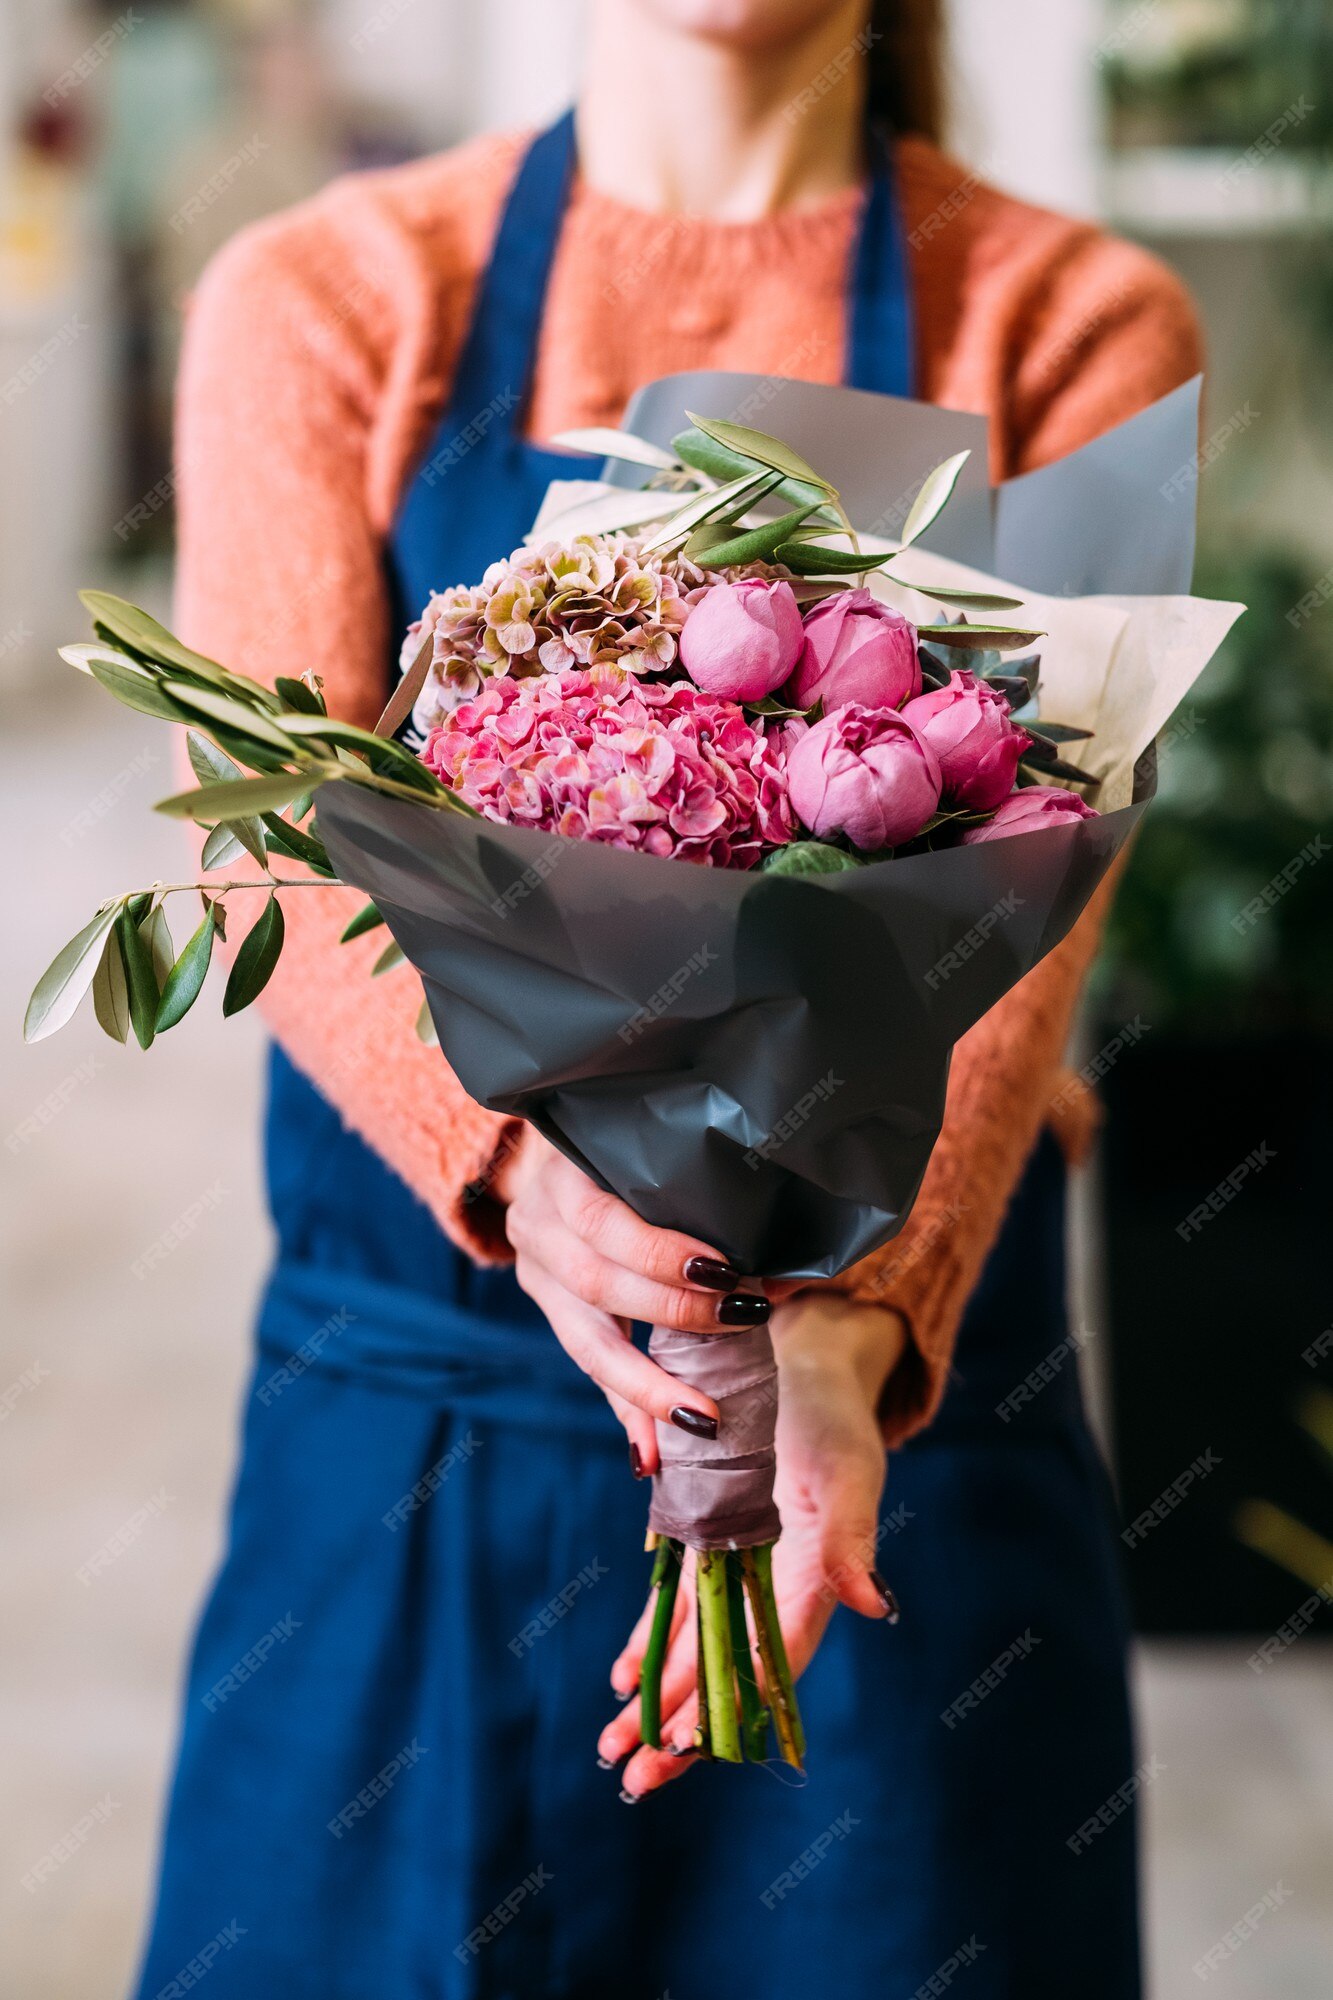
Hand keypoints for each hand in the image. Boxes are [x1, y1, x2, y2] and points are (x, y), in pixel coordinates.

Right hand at [498, 1130, 787, 1470]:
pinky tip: (651, 1454)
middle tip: (740, 1325)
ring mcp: (532, 1266)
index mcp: (563, 1171)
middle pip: (594, 1282)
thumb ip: (707, 1207)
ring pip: (583, 1339)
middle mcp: (536, 1219)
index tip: (726, 1275)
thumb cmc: (635, 1158)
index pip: (603, 1221)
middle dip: (671, 1314)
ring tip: (701, 1417)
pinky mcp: (543, 1304)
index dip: (660, 1254)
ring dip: (647, 1383)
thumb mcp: (659, 1162)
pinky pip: (587, 1366)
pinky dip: (625, 1409)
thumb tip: (787, 1277)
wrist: (563, 1158)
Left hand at [596, 1291, 907, 1795]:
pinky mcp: (707, 1538)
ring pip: (693, 1646)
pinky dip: (651, 1642)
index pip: (766, 1662)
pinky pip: (676, 1604)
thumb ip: (854, 1542)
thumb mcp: (850, 1472)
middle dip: (678, 1727)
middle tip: (630, 1779)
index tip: (681, 1749)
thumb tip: (876, 1607)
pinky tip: (622, 1678)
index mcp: (812, 1580)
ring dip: (657, 1697)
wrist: (805, 1361)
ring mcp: (736, 1564)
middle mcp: (772, 1583)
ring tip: (613, 1745)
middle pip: (723, 1670)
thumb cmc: (835, 1418)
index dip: (726, 1709)